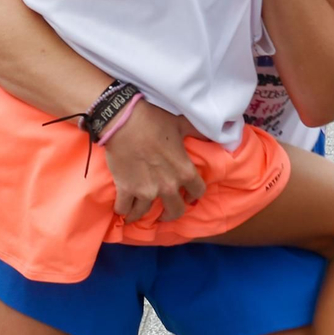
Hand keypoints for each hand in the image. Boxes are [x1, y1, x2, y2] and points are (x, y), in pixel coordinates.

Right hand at [102, 99, 205, 221]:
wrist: (123, 121)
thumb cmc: (153, 120)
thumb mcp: (182, 124)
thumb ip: (196, 132)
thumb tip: (212, 134)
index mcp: (184, 171)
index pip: (198, 192)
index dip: (194, 195)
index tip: (188, 197)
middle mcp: (168, 186)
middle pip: (175, 211)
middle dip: (170, 214)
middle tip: (164, 213)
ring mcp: (146, 191)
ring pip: (145, 213)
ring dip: (141, 214)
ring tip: (137, 213)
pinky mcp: (126, 189)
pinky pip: (124, 208)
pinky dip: (123, 210)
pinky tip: (122, 210)